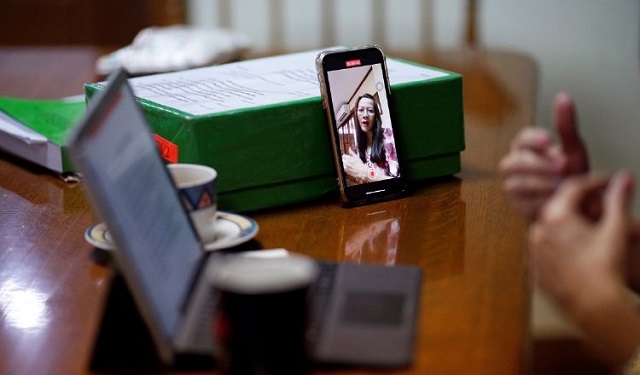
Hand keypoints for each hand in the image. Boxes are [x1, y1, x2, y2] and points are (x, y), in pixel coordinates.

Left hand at [342, 149, 367, 182]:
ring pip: (342, 164)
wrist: (362, 172)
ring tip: (348, 164)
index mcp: (349, 158)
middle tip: (347, 160)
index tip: (346, 157)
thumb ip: (352, 152)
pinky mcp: (346, 171)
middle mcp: (347, 163)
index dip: (345, 156)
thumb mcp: (357, 157)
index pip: (343, 155)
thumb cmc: (360, 165)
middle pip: (342, 160)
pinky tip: (349, 167)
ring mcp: (346, 167)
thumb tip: (349, 148)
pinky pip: (343, 168)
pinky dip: (345, 167)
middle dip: (344, 160)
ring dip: (344, 163)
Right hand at [499, 92, 588, 219]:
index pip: (521, 139)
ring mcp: (514, 186)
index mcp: (527, 149)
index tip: (549, 141)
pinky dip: (540, 200)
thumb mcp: (573, 149)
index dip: (532, 139)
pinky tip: (554, 198)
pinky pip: (522, 202)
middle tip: (562, 167)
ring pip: (515, 183)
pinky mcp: (517, 204)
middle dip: (538, 165)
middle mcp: (516, 166)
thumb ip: (566, 125)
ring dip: (540, 183)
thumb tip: (563, 97)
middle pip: (513, 162)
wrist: (578, 204)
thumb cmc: (572, 175)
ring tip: (560, 185)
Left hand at [530, 172, 639, 362]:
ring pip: (550, 229)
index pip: (572, 188)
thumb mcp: (616, 229)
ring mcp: (535, 252)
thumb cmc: (607, 268)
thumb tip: (623, 178)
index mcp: (556, 216)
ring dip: (567, 224)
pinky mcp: (536, 270)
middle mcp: (539, 231)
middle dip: (579, 202)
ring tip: (589, 227)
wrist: (595, 306)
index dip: (593, 182)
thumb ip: (618, 199)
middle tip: (599, 202)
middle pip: (559, 207)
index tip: (607, 183)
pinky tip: (577, 250)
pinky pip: (546, 251)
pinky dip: (559, 246)